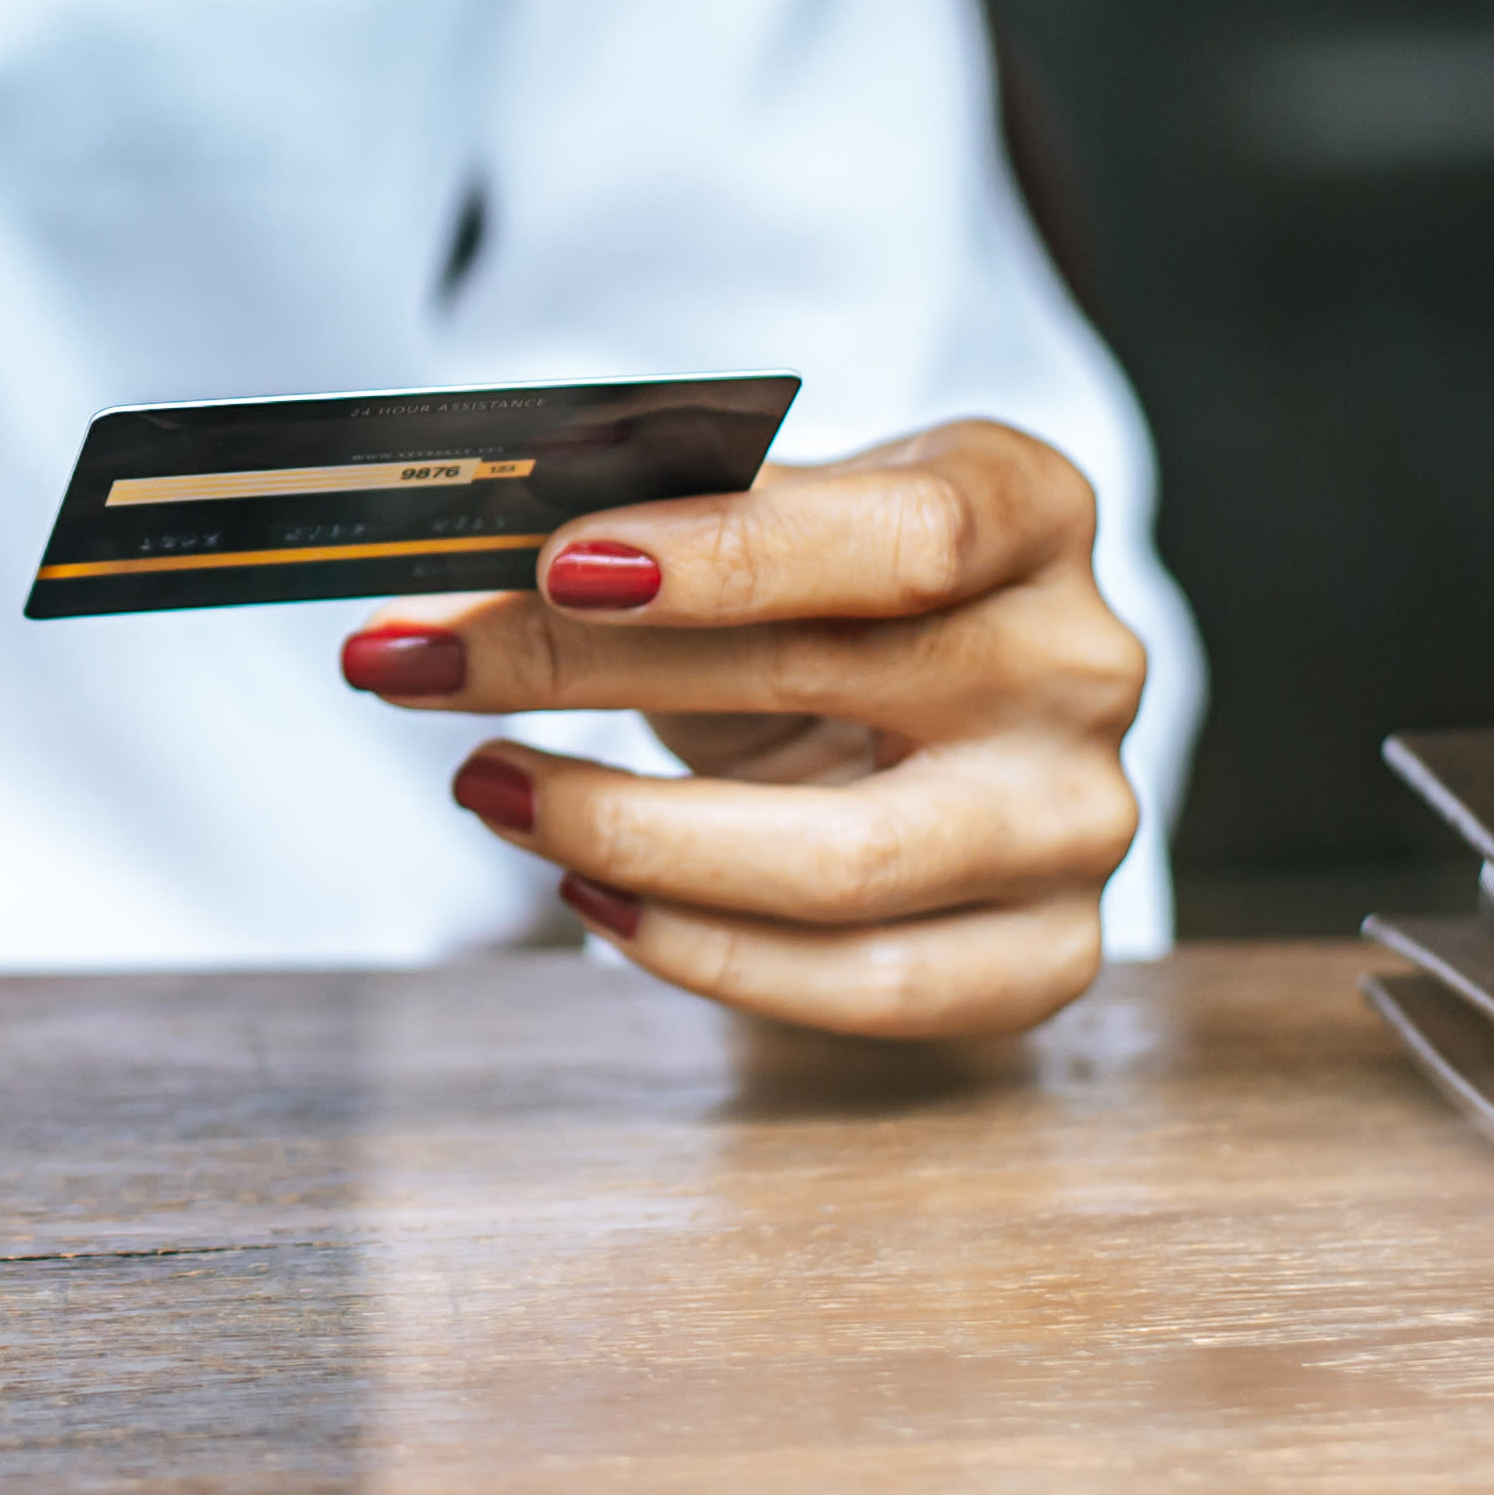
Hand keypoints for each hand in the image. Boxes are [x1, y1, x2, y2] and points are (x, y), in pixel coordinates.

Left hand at [330, 420, 1142, 1038]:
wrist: (927, 711)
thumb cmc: (823, 596)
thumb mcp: (753, 524)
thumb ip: (646, 515)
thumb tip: (465, 533)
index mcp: (1032, 508)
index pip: (905, 531)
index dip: (729, 551)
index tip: (552, 560)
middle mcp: (1081, 664)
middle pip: (830, 679)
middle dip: (583, 668)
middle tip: (412, 661)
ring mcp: (1076, 822)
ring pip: (844, 865)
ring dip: (626, 832)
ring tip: (487, 787)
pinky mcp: (1042, 954)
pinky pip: (865, 986)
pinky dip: (703, 951)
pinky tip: (588, 898)